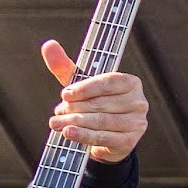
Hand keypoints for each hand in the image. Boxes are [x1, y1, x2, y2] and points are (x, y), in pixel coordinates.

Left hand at [41, 41, 145, 163]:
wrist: (106, 136)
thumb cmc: (93, 104)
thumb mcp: (80, 86)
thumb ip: (65, 66)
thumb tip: (48, 45)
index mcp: (131, 82)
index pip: (108, 82)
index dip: (85, 88)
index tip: (65, 94)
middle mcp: (139, 102)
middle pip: (102, 103)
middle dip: (76, 108)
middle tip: (57, 112)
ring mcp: (137, 123)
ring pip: (102, 121)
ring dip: (76, 123)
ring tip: (57, 124)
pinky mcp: (130, 142)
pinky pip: (104, 138)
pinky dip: (84, 136)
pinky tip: (70, 134)